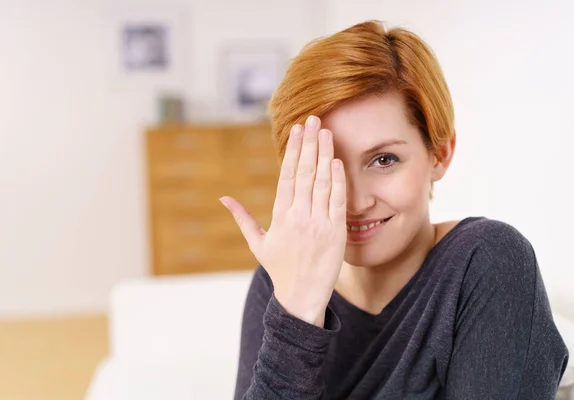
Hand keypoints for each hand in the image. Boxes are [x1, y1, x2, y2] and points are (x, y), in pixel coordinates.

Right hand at [220, 116, 346, 326]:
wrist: (301, 298)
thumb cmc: (279, 269)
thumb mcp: (257, 243)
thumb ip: (242, 218)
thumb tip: (223, 197)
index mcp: (280, 217)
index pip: (287, 176)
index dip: (292, 151)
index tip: (296, 130)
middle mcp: (299, 217)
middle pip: (305, 173)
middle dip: (309, 144)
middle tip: (312, 119)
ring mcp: (319, 224)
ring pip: (322, 182)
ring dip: (324, 154)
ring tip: (326, 132)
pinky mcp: (336, 232)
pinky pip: (338, 201)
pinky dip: (338, 180)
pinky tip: (336, 161)